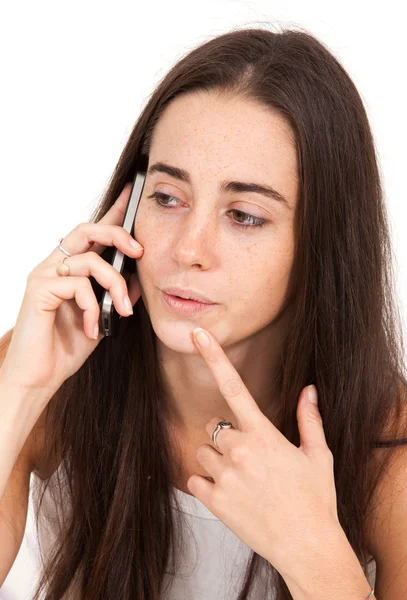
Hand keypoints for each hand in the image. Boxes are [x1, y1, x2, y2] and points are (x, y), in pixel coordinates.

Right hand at [1, 182, 142, 396]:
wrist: (39, 377)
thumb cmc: (67, 347)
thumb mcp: (104, 317)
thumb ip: (118, 294)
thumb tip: (141, 276)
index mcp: (72, 269)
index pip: (94, 233)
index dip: (115, 211)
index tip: (134, 192)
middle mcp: (57, 266)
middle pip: (88, 229)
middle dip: (118, 234)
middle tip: (139, 251)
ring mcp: (45, 275)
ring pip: (89, 259)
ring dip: (115, 285)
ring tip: (122, 311)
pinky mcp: (38, 289)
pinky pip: (78, 285)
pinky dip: (93, 307)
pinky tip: (94, 329)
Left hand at [187, 327, 339, 577]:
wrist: (307, 547)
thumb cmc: (316, 500)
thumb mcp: (317, 455)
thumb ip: (310, 419)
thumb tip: (310, 390)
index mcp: (263, 434)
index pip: (234, 386)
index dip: (214, 356)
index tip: (198, 335)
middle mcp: (239, 450)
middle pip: (215, 427)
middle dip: (227, 437)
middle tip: (248, 458)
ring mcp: (223, 475)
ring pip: (203, 451)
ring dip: (216, 460)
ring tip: (242, 479)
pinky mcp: (213, 500)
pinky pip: (195, 479)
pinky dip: (207, 484)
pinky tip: (230, 494)